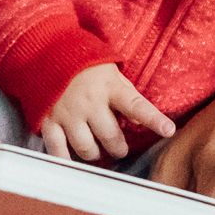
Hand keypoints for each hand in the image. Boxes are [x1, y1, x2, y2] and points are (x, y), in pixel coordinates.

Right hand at [40, 63, 174, 161]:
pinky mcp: (48, 120)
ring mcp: (67, 113)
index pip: (136, 106)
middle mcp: (89, 102)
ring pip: (86, 148)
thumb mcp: (111, 74)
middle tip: (119, 147)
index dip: (154, 119)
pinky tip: (71, 162)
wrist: (45, 51)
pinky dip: (65, 160)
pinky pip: (57, 149)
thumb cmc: (85, 64)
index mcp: (109, 87)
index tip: (169, 130)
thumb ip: (126, 97)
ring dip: (95, 154)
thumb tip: (140, 122)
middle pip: (110, 137)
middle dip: (119, 147)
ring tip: (97, 150)